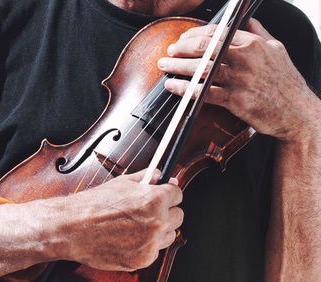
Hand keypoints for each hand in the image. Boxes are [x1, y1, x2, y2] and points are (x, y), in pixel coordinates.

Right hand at [59, 169, 182, 270]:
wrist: (74, 228)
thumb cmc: (95, 204)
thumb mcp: (123, 182)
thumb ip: (148, 176)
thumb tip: (162, 176)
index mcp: (154, 199)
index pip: (178, 193)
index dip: (170, 192)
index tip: (165, 194)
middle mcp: (157, 222)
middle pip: (179, 215)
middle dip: (167, 210)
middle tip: (151, 209)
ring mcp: (151, 243)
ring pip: (170, 234)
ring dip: (161, 228)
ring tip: (140, 224)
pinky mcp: (143, 260)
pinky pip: (156, 250)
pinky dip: (148, 244)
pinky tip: (131, 237)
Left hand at [158, 19, 320, 141]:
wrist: (296, 112)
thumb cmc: (287, 82)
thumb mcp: (278, 49)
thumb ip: (260, 33)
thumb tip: (249, 20)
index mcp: (253, 44)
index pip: (217, 32)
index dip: (195, 34)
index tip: (183, 38)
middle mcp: (244, 58)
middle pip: (204, 48)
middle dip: (182, 48)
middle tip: (169, 51)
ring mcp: (239, 79)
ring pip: (201, 68)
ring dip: (178, 66)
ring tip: (164, 66)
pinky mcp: (235, 100)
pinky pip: (203, 92)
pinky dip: (185, 89)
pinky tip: (174, 87)